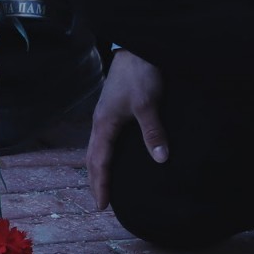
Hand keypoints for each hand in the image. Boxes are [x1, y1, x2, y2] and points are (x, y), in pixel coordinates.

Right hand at [86, 51, 167, 209]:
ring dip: (98, 167)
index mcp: (104, 124)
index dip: (100, 184)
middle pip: (91, 157)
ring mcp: (104, 114)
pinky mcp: (111, 109)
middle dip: (94, 180)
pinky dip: (104, 154)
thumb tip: (161, 160)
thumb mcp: (148, 104)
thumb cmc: (139, 75)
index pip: (99, 161)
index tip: (102, 205)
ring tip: (104, 183)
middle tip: (100, 201)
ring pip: (96, 147)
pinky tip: (115, 156)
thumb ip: (153, 132)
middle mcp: (100, 121)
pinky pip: (103, 139)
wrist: (136, 48)